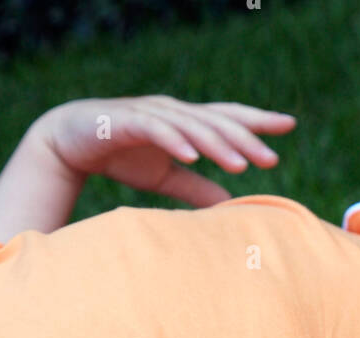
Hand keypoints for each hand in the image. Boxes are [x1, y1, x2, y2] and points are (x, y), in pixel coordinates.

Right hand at [31, 94, 295, 206]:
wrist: (70, 141)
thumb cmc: (121, 155)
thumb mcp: (165, 177)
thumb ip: (197, 187)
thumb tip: (230, 203)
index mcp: (186, 123)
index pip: (228, 118)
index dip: (258, 121)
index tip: (289, 125)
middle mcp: (173, 112)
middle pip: (216, 123)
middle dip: (245, 139)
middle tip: (271, 159)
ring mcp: (150, 113)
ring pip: (191, 126)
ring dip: (217, 144)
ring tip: (240, 163)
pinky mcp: (126, 121)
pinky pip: (155, 130)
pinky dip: (175, 142)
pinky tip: (193, 156)